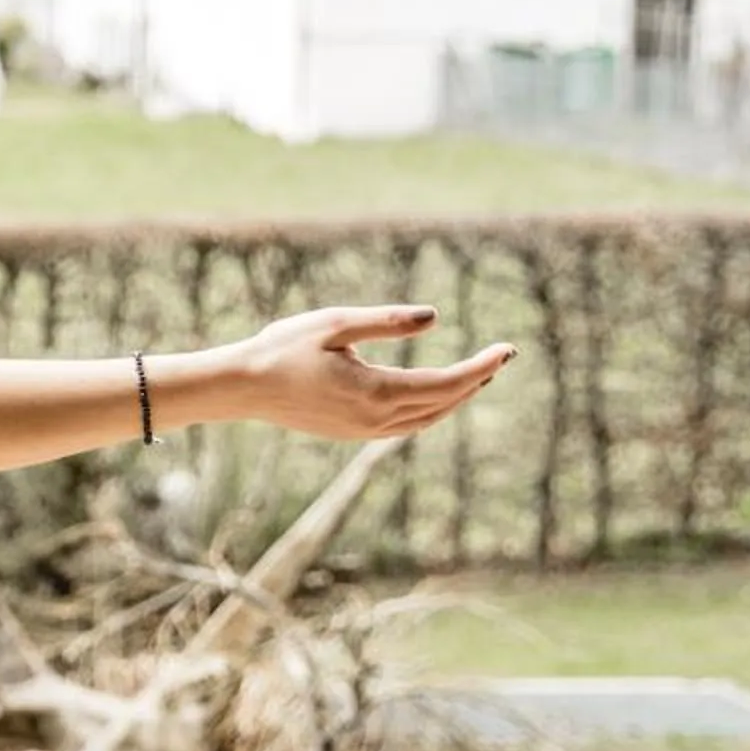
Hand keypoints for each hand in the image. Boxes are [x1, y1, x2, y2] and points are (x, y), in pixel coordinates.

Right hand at [224, 305, 515, 441]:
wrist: (242, 387)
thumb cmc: (282, 348)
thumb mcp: (334, 323)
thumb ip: (385, 321)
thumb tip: (434, 318)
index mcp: (375, 391)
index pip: (447, 384)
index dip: (481, 367)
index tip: (507, 349)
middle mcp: (375, 419)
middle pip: (444, 404)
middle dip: (476, 381)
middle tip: (501, 357)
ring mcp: (363, 431)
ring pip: (427, 419)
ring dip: (455, 398)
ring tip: (477, 376)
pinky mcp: (352, 432)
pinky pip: (406, 426)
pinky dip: (431, 410)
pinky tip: (435, 396)